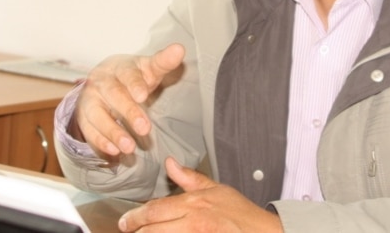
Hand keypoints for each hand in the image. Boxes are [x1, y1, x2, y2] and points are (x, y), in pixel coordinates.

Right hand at [70, 44, 184, 156]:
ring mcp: (90, 99)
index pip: (128, 74)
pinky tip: (114, 151)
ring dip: (113, 132)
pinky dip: (100, 141)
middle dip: (128, 112)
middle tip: (144, 128)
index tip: (143, 96)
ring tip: (129, 147)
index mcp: (121, 67)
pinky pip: (89, 130)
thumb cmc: (132, 76)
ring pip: (97, 114)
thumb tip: (179, 49)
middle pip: (113, 94)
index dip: (135, 84)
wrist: (105, 81)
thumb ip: (164, 61)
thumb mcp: (148, 68)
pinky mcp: (84, 117)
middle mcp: (102, 81)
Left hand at [118, 157, 282, 231]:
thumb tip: (171, 163)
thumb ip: (190, 178)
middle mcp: (193, 223)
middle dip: (137, 231)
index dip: (135, 218)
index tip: (125, 222)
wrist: (264, 232)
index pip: (155, 210)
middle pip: (153, 229)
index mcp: (194, 204)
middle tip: (128, 230)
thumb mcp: (216, 190)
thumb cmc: (242, 214)